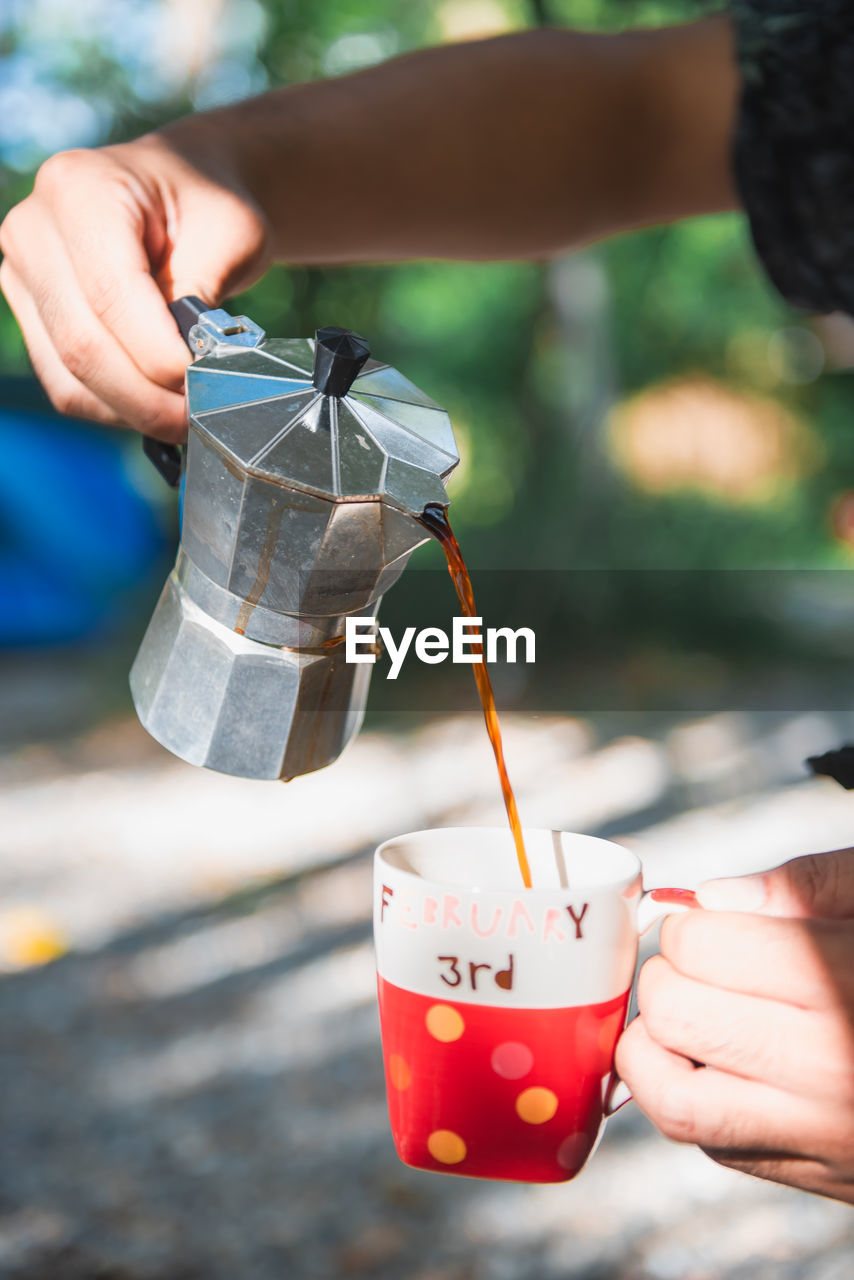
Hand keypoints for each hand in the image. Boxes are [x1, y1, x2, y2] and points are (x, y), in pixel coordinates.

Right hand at [0, 126, 270, 440]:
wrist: (182, 191)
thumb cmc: (208, 205)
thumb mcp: (230, 235)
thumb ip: (201, 297)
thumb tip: (188, 372)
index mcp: (81, 189)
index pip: (111, 296)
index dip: (158, 354)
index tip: (205, 382)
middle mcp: (35, 227)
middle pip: (82, 344)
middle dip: (147, 396)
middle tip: (200, 417)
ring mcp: (23, 272)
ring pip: (69, 375)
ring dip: (132, 410)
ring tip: (183, 415)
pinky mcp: (30, 314)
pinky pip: (65, 385)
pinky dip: (113, 407)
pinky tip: (154, 404)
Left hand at [616, 848, 853, 1202]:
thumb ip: (808, 885)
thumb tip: (709, 899)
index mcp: (847, 985)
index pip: (704, 945)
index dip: (693, 923)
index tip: (714, 923)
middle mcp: (832, 1067)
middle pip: (678, 1011)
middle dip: (670, 973)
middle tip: (699, 962)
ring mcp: (822, 1134)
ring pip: (673, 1096)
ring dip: (655, 1044)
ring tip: (683, 1013)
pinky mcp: (817, 1176)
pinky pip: (710, 1141)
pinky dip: (684, 1096)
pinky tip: (714, 1061)